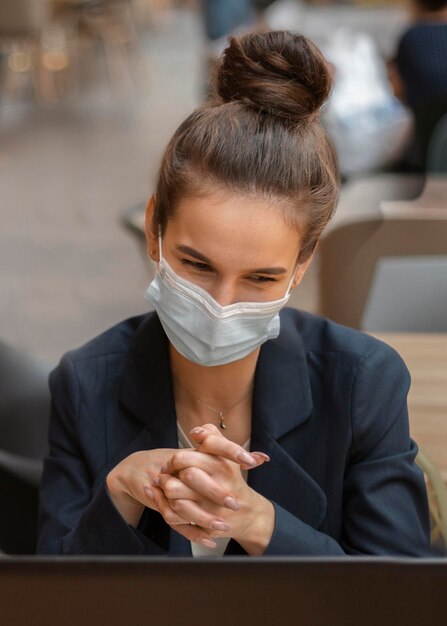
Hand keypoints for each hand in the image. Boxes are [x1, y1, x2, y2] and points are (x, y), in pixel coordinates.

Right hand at [105, 437, 267, 549]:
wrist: (136, 468)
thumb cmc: (175, 463)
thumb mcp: (200, 454)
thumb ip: (230, 455)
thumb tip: (263, 458)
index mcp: (191, 449)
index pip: (213, 443)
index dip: (232, 451)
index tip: (253, 461)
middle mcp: (176, 464)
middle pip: (195, 475)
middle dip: (216, 491)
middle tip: (236, 503)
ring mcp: (164, 483)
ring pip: (183, 502)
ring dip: (204, 516)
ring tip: (225, 527)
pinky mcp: (157, 501)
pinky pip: (174, 518)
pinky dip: (193, 531)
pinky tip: (209, 541)